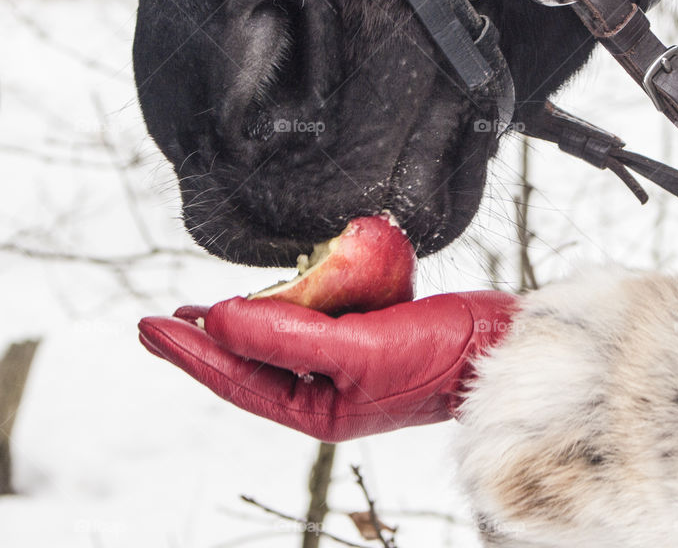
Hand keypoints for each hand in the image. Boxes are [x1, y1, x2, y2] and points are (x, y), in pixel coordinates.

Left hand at [138, 291, 515, 442]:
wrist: (498, 344)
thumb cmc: (440, 357)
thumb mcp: (360, 349)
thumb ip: (288, 336)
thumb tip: (220, 320)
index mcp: (320, 409)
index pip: (238, 380)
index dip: (191, 353)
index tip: (153, 325)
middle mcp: (327, 393)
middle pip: (248, 366)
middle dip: (202, 343)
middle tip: (157, 321)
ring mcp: (345, 367)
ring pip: (275, 345)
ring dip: (238, 325)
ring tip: (199, 310)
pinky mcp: (363, 339)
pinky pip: (307, 325)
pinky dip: (281, 308)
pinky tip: (271, 294)